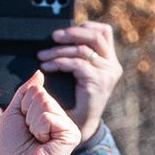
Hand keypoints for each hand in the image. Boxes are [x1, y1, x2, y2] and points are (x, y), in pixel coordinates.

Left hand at [0, 74, 74, 154]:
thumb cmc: (13, 147)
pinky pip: (50, 116)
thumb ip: (25, 92)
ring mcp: (68, 125)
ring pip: (45, 103)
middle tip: (30, 133)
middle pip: (41, 94)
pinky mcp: (72, 134)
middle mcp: (61, 116)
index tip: (24, 125)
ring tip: (36, 138)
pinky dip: (40, 129)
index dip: (23, 107)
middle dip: (28, 114)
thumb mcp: (14, 113)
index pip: (36, 89)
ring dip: (33, 122)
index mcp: (49, 111)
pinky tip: (43, 142)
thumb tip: (39, 73)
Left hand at [38, 21, 121, 146]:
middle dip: (72, 33)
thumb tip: (60, 37)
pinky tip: (47, 66)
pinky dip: (59, 63)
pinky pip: (77, 64)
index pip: (104, 32)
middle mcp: (112, 66)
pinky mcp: (98, 82)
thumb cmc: (74, 101)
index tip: (65, 32)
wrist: (78, 128)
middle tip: (53, 37)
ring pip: (83, 49)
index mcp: (109, 61)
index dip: (86, 26)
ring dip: (59, 50)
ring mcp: (107, 74)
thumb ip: (77, 57)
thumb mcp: (78, 75)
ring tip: (42, 56)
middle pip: (96, 35)